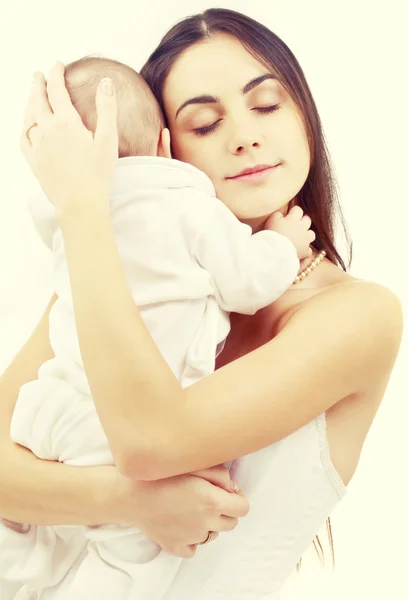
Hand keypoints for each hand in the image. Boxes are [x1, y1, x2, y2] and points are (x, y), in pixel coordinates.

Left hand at [20, 62, 118, 218]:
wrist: (80, 204)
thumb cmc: (98, 175)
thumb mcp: (108, 140)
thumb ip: (107, 109)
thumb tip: (106, 83)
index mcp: (66, 123)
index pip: (56, 89)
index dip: (56, 74)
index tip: (58, 65)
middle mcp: (47, 131)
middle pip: (37, 100)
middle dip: (38, 84)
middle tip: (38, 75)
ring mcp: (38, 147)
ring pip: (28, 118)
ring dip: (29, 103)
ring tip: (32, 96)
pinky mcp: (34, 162)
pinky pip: (24, 139)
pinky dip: (24, 127)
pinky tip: (27, 127)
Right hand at [108, 465, 248, 558]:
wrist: (130, 494)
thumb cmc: (160, 474)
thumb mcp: (194, 464)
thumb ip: (220, 474)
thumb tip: (232, 486)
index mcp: (212, 501)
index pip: (243, 508)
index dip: (238, 499)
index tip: (227, 493)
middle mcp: (205, 523)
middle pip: (231, 523)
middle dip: (225, 511)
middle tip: (208, 499)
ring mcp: (191, 537)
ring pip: (212, 535)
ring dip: (208, 524)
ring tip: (191, 509)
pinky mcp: (176, 547)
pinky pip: (193, 548)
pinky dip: (191, 539)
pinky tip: (181, 524)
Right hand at [265, 206, 315, 259]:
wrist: (276, 250)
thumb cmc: (273, 233)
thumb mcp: (272, 219)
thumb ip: (278, 214)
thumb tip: (282, 215)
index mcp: (294, 219)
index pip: (298, 210)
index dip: (293, 212)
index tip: (289, 215)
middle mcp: (302, 227)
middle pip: (307, 220)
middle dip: (303, 221)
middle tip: (295, 224)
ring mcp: (305, 239)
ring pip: (311, 234)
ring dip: (307, 235)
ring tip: (300, 237)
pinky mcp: (305, 251)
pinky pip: (309, 250)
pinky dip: (305, 250)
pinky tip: (300, 251)